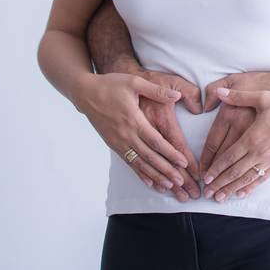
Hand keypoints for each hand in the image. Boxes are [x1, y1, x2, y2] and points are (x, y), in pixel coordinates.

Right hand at [74, 72, 201, 201]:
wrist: (86, 93)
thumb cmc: (111, 85)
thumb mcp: (135, 82)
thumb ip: (156, 90)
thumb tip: (176, 95)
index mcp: (134, 119)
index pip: (156, 141)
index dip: (170, 153)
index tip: (183, 163)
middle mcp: (126, 134)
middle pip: (150, 157)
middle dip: (166, 170)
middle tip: (182, 182)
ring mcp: (118, 141)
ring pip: (140, 163)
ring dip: (155, 176)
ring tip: (170, 186)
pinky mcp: (113, 144)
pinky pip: (129, 162)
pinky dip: (140, 173)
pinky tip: (149, 182)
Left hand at [200, 70, 269, 197]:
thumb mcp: (262, 97)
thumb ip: (238, 96)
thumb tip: (219, 92)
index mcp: (252, 136)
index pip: (228, 156)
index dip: (215, 168)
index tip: (205, 177)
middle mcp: (259, 152)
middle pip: (234, 172)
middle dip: (219, 184)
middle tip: (207, 193)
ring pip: (247, 179)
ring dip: (231, 189)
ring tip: (220, 198)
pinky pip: (262, 179)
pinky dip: (250, 188)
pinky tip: (241, 194)